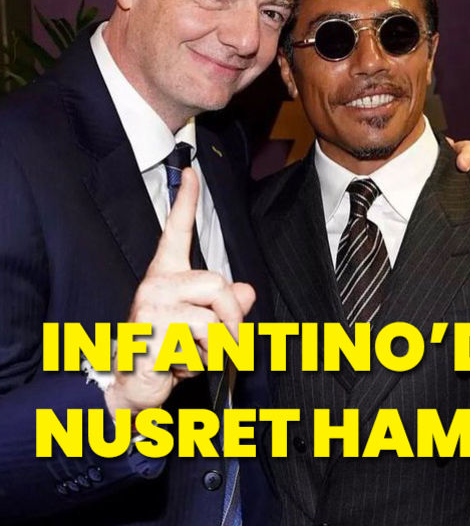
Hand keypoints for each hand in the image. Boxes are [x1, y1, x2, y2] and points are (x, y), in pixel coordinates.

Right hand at [105, 168, 254, 417]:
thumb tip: (248, 291)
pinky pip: (201, 342)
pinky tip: (181, 364)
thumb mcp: (205, 325)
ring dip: (218, 345)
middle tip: (228, 341)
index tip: (190, 172)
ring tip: (197, 354)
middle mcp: (156, 283)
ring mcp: (151, 307)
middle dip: (234, 318)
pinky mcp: (150, 332)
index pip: (176, 232)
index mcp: (168, 275)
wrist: (134, 385)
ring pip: (214, 317)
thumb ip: (228, 305)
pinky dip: (203, 361)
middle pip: (217, 283)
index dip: (185, 202)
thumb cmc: (169, 349)